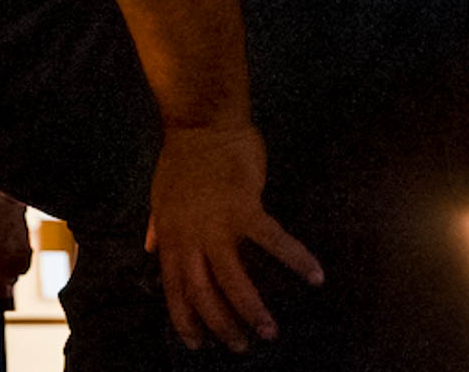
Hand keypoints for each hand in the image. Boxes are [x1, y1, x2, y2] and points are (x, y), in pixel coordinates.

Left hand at [0, 187, 31, 305]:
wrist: (5, 200)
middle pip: (0, 287)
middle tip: (1, 297)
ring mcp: (13, 257)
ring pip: (13, 278)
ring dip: (9, 279)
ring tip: (7, 277)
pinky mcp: (25, 251)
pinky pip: (23, 268)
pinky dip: (20, 268)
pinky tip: (16, 264)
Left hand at [146, 124, 323, 351]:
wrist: (201, 122)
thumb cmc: (183, 158)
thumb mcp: (159, 194)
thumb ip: (159, 226)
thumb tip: (152, 248)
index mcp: (171, 233)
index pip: (173, 286)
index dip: (183, 318)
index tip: (197, 344)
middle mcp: (189, 234)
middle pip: (201, 291)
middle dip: (220, 325)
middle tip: (240, 346)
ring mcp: (216, 222)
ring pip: (232, 278)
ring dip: (251, 309)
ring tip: (269, 331)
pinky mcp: (245, 207)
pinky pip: (273, 241)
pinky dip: (296, 259)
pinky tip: (316, 276)